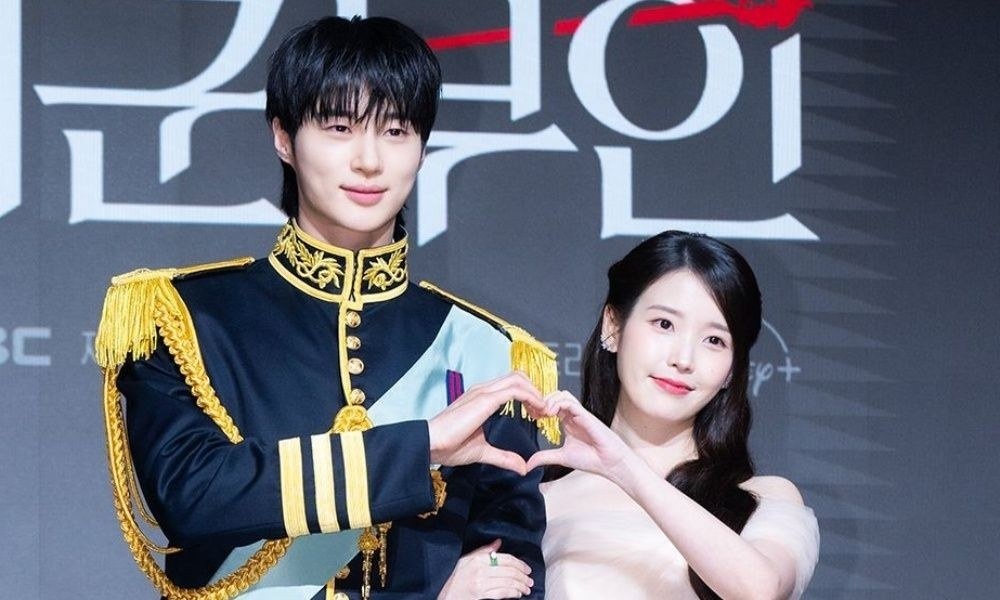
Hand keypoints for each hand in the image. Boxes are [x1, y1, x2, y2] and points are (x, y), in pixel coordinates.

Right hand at [428, 372, 543, 474]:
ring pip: (518, 379)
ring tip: (543, 411)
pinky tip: (537, 410)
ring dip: (535, 393)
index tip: (538, 413)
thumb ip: (503, 456)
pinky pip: (515, 390)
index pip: (511, 385)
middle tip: (543, 411)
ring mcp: (483, 392)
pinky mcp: (485, 399)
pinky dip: (530, 397)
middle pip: (517, 377)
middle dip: (535, 390)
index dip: (528, 395)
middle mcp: (483, 390)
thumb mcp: (482, 452)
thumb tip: (522, 467)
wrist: (431, 443)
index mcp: (481, 398)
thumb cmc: (449, 446)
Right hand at [437, 539, 532, 599]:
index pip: (504, 558)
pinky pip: (502, 593)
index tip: (527, 569)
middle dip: (523, 576)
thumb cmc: (453, 578)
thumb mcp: (465, 560)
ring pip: (508, 583)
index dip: (519, 563)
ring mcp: (480, 584)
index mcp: (477, 559)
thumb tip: (499, 542)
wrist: (442, 595)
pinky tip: (517, 594)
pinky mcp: (480, 596)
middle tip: (530, 580)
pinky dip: (512, 593)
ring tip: (526, 588)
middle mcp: (480, 570)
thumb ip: (483, 551)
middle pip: (509, 571)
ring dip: (520, 586)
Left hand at [525, 391, 631, 480]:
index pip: (552, 404)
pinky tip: (551, 414)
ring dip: (550, 400)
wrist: (610, 464)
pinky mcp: (586, 416)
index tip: (531, 416)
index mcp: (568, 422)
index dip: (540, 407)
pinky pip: (571, 402)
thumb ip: (545, 457)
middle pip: (556, 395)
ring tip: (543, 413)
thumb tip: (527, 465)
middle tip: (535, 413)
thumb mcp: (561, 457)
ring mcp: (580, 414)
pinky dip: (559, 404)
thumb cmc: (591, 459)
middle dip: (542, 400)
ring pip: (563, 395)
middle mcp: (573, 416)